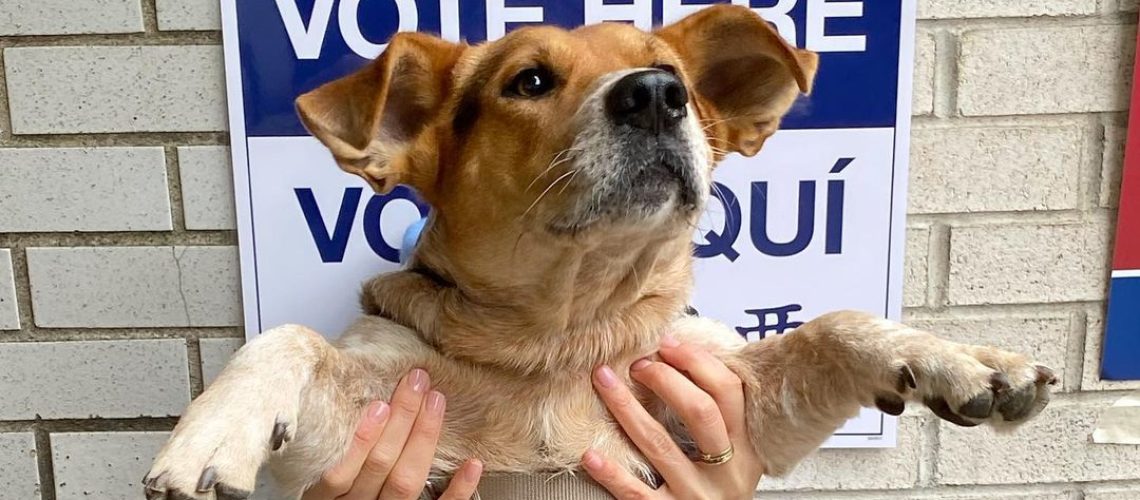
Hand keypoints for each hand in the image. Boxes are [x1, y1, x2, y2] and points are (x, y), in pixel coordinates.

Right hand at [303, 369, 482, 499]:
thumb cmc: (342, 480)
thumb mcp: (326, 464)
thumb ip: (336, 442)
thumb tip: (355, 392)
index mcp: (329, 496)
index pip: (340, 472)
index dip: (362, 438)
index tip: (380, 404)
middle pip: (379, 466)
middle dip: (401, 420)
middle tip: (416, 382)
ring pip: (405, 482)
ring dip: (423, 438)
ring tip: (435, 401)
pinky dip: (458, 490)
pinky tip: (471, 464)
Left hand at [583, 336, 762, 498]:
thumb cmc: (719, 487)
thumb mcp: (734, 453)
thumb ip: (718, 415)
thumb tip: (682, 357)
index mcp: (745, 447)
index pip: (728, 391)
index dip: (697, 361)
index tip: (667, 344)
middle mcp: (726, 471)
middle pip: (699, 413)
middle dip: (665, 380)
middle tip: (637, 364)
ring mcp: (697, 496)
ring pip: (660, 446)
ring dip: (627, 409)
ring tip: (603, 381)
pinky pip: (638, 494)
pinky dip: (613, 473)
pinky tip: (591, 454)